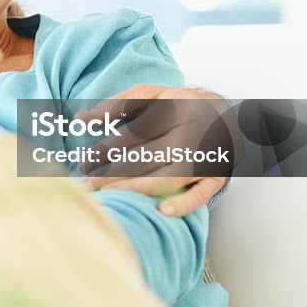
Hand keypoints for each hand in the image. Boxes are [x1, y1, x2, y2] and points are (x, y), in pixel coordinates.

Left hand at [78, 84, 238, 216]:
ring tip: (106, 196)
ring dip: (133, 190)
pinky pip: (201, 194)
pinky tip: (161, 211)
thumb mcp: (149, 95)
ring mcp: (205, 157)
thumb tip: (80, 119)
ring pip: (165, 178)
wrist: (226, 114)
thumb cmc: (178, 105)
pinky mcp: (217, 176)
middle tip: (85, 186)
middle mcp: (190, 133)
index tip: (83, 165)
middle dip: (109, 174)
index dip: (104, 151)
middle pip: (144, 159)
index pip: (132, 135)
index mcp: (173, 110)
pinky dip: (183, 203)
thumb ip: (114, 105)